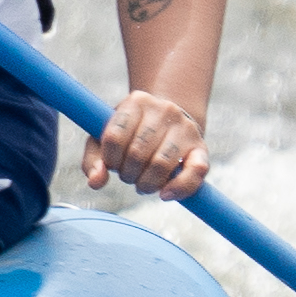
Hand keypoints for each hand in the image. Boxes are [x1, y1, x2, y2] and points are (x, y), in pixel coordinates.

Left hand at [87, 87, 209, 200]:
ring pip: (161, 164)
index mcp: (136, 102)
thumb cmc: (130, 134)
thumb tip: (96, 181)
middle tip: (129, 177)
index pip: (115, 136)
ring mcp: (185, 128)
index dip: (110, 159)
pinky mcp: (202, 147)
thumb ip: (93, 161)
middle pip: (137, 152)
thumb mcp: (105, 139)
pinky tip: (165, 194)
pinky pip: (196, 171)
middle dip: (128, 174)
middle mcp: (163, 110)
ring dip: (147, 183)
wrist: (168, 121)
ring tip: (143, 184)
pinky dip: (179, 187)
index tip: (112, 165)